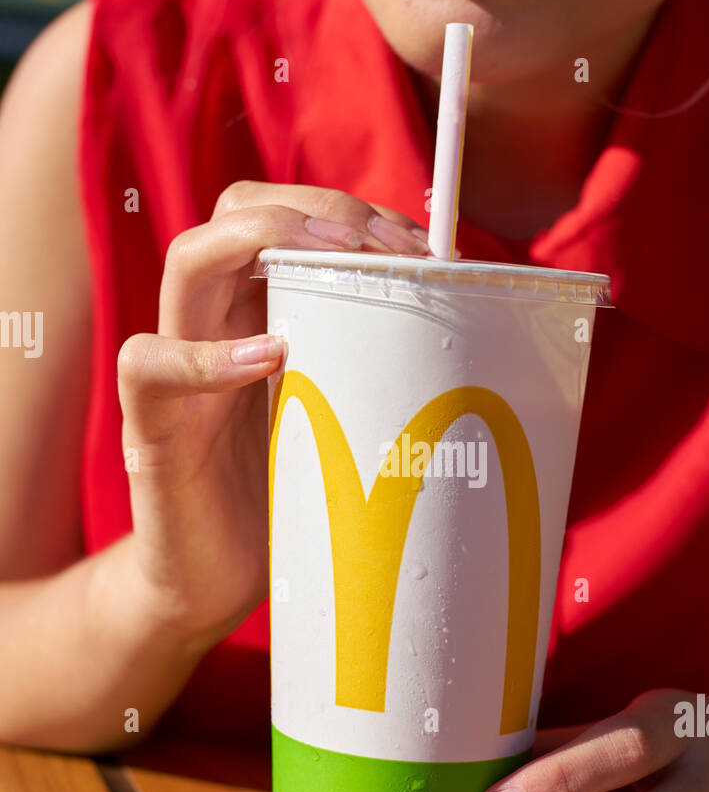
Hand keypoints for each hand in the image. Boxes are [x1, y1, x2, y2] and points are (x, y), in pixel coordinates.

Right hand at [117, 181, 429, 643]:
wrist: (214, 582)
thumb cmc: (285, 497)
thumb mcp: (340, 418)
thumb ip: (373, 371)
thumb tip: (473, 344)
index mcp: (254, 313)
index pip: (281, 215)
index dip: (344, 210)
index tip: (417, 241)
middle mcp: (209, 325)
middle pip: (233, 210)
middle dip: (313, 209)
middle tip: (384, 245)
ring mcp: (176, 371)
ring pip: (186, 261)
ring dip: (262, 242)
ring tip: (336, 262)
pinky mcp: (153, 430)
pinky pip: (151, 366)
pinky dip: (205, 355)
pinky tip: (268, 357)